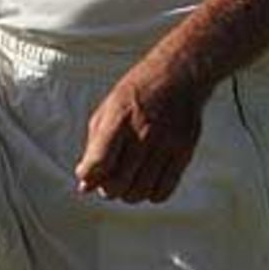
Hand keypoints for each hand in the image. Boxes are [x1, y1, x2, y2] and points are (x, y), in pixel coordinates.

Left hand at [74, 55, 206, 203]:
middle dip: (107, 189)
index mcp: (119, 118)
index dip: (89, 176)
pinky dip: (150, 194)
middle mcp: (143, 132)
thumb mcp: (107, 110)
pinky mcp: (184, 152)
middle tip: (108, 181)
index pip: (98, 163)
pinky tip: (146, 180)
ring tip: (127, 180)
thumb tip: (85, 184)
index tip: (88, 174)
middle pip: (118, 184)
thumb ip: (93, 147)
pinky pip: (163, 191)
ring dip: (128, 193)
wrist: (179, 75)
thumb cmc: (138, 93)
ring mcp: (166, 144)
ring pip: (140, 192)